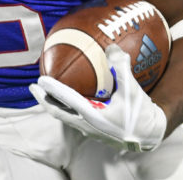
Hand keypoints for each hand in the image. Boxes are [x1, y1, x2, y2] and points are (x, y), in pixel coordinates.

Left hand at [30, 45, 166, 152]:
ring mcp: (89, 129)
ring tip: (44, 92)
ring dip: (52, 104)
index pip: (67, 101)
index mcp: (93, 116)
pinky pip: (73, 117)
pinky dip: (65, 107)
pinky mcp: (93, 130)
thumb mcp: (132, 89)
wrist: (149, 135)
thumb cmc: (140, 113)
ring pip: (64, 116)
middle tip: (32, 86)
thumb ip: (121, 67)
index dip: (52, 90)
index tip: (40, 80)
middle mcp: (87, 125)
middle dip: (44, 99)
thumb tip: (111, 46)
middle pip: (58, 112)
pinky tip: (66, 99)